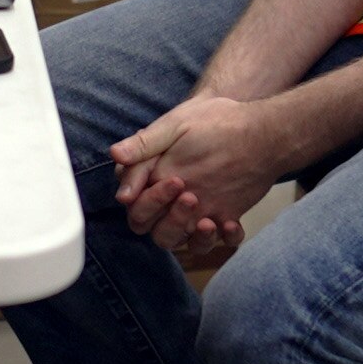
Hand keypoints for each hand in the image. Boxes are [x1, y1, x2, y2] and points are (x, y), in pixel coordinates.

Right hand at [109, 94, 285, 267]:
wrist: (248, 125)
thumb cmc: (206, 121)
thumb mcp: (174, 127)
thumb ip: (144, 144)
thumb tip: (115, 155)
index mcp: (153, 181)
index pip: (136, 207)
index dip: (149, 201)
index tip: (172, 181)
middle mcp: (171, 202)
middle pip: (157, 231)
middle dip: (171, 220)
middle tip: (191, 196)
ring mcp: (197, 212)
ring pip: (186, 242)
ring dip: (196, 239)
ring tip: (210, 222)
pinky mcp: (222, 217)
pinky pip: (222, 240)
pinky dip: (227, 238)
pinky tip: (232, 222)